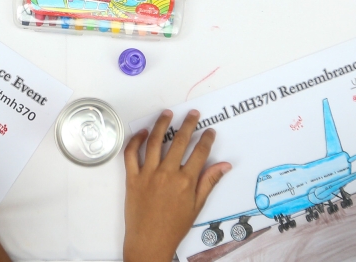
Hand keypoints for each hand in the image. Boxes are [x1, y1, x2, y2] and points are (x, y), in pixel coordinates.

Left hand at [123, 110, 230, 261]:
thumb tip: (224, 165)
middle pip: (180, 141)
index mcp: (185, 181)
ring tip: (167, 114)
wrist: (149, 241)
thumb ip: (209, 182)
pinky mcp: (132, 177)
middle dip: (188, 124)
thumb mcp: (196, 206)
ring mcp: (148, 174)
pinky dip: (136, 140)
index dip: (206, 139)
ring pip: (155, 142)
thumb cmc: (174, 227)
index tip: (209, 131)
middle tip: (192, 114)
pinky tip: (144, 133)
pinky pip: (131, 154)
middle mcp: (167, 173)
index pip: (199, 152)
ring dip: (162, 124)